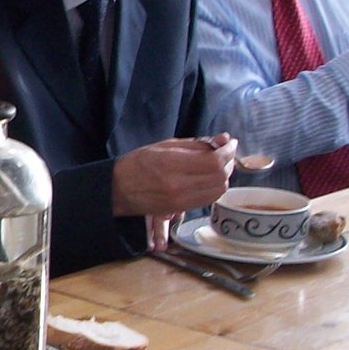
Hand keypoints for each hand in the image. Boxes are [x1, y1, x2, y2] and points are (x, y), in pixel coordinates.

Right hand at [112, 134, 236, 217]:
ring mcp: (181, 200)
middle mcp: (179, 185)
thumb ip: (196, 144)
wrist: (118, 189)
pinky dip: (215, 187)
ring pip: (218, 189)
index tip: (230, 143)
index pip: (214, 161)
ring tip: (218, 165)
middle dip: (228, 162)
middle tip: (225, 152)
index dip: (228, 151)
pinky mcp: (181, 209)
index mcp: (172, 164)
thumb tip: (223, 139)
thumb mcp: (165, 145)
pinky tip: (209, 179)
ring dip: (224, 176)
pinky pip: (209, 199)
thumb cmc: (138, 163)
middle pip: (220, 176)